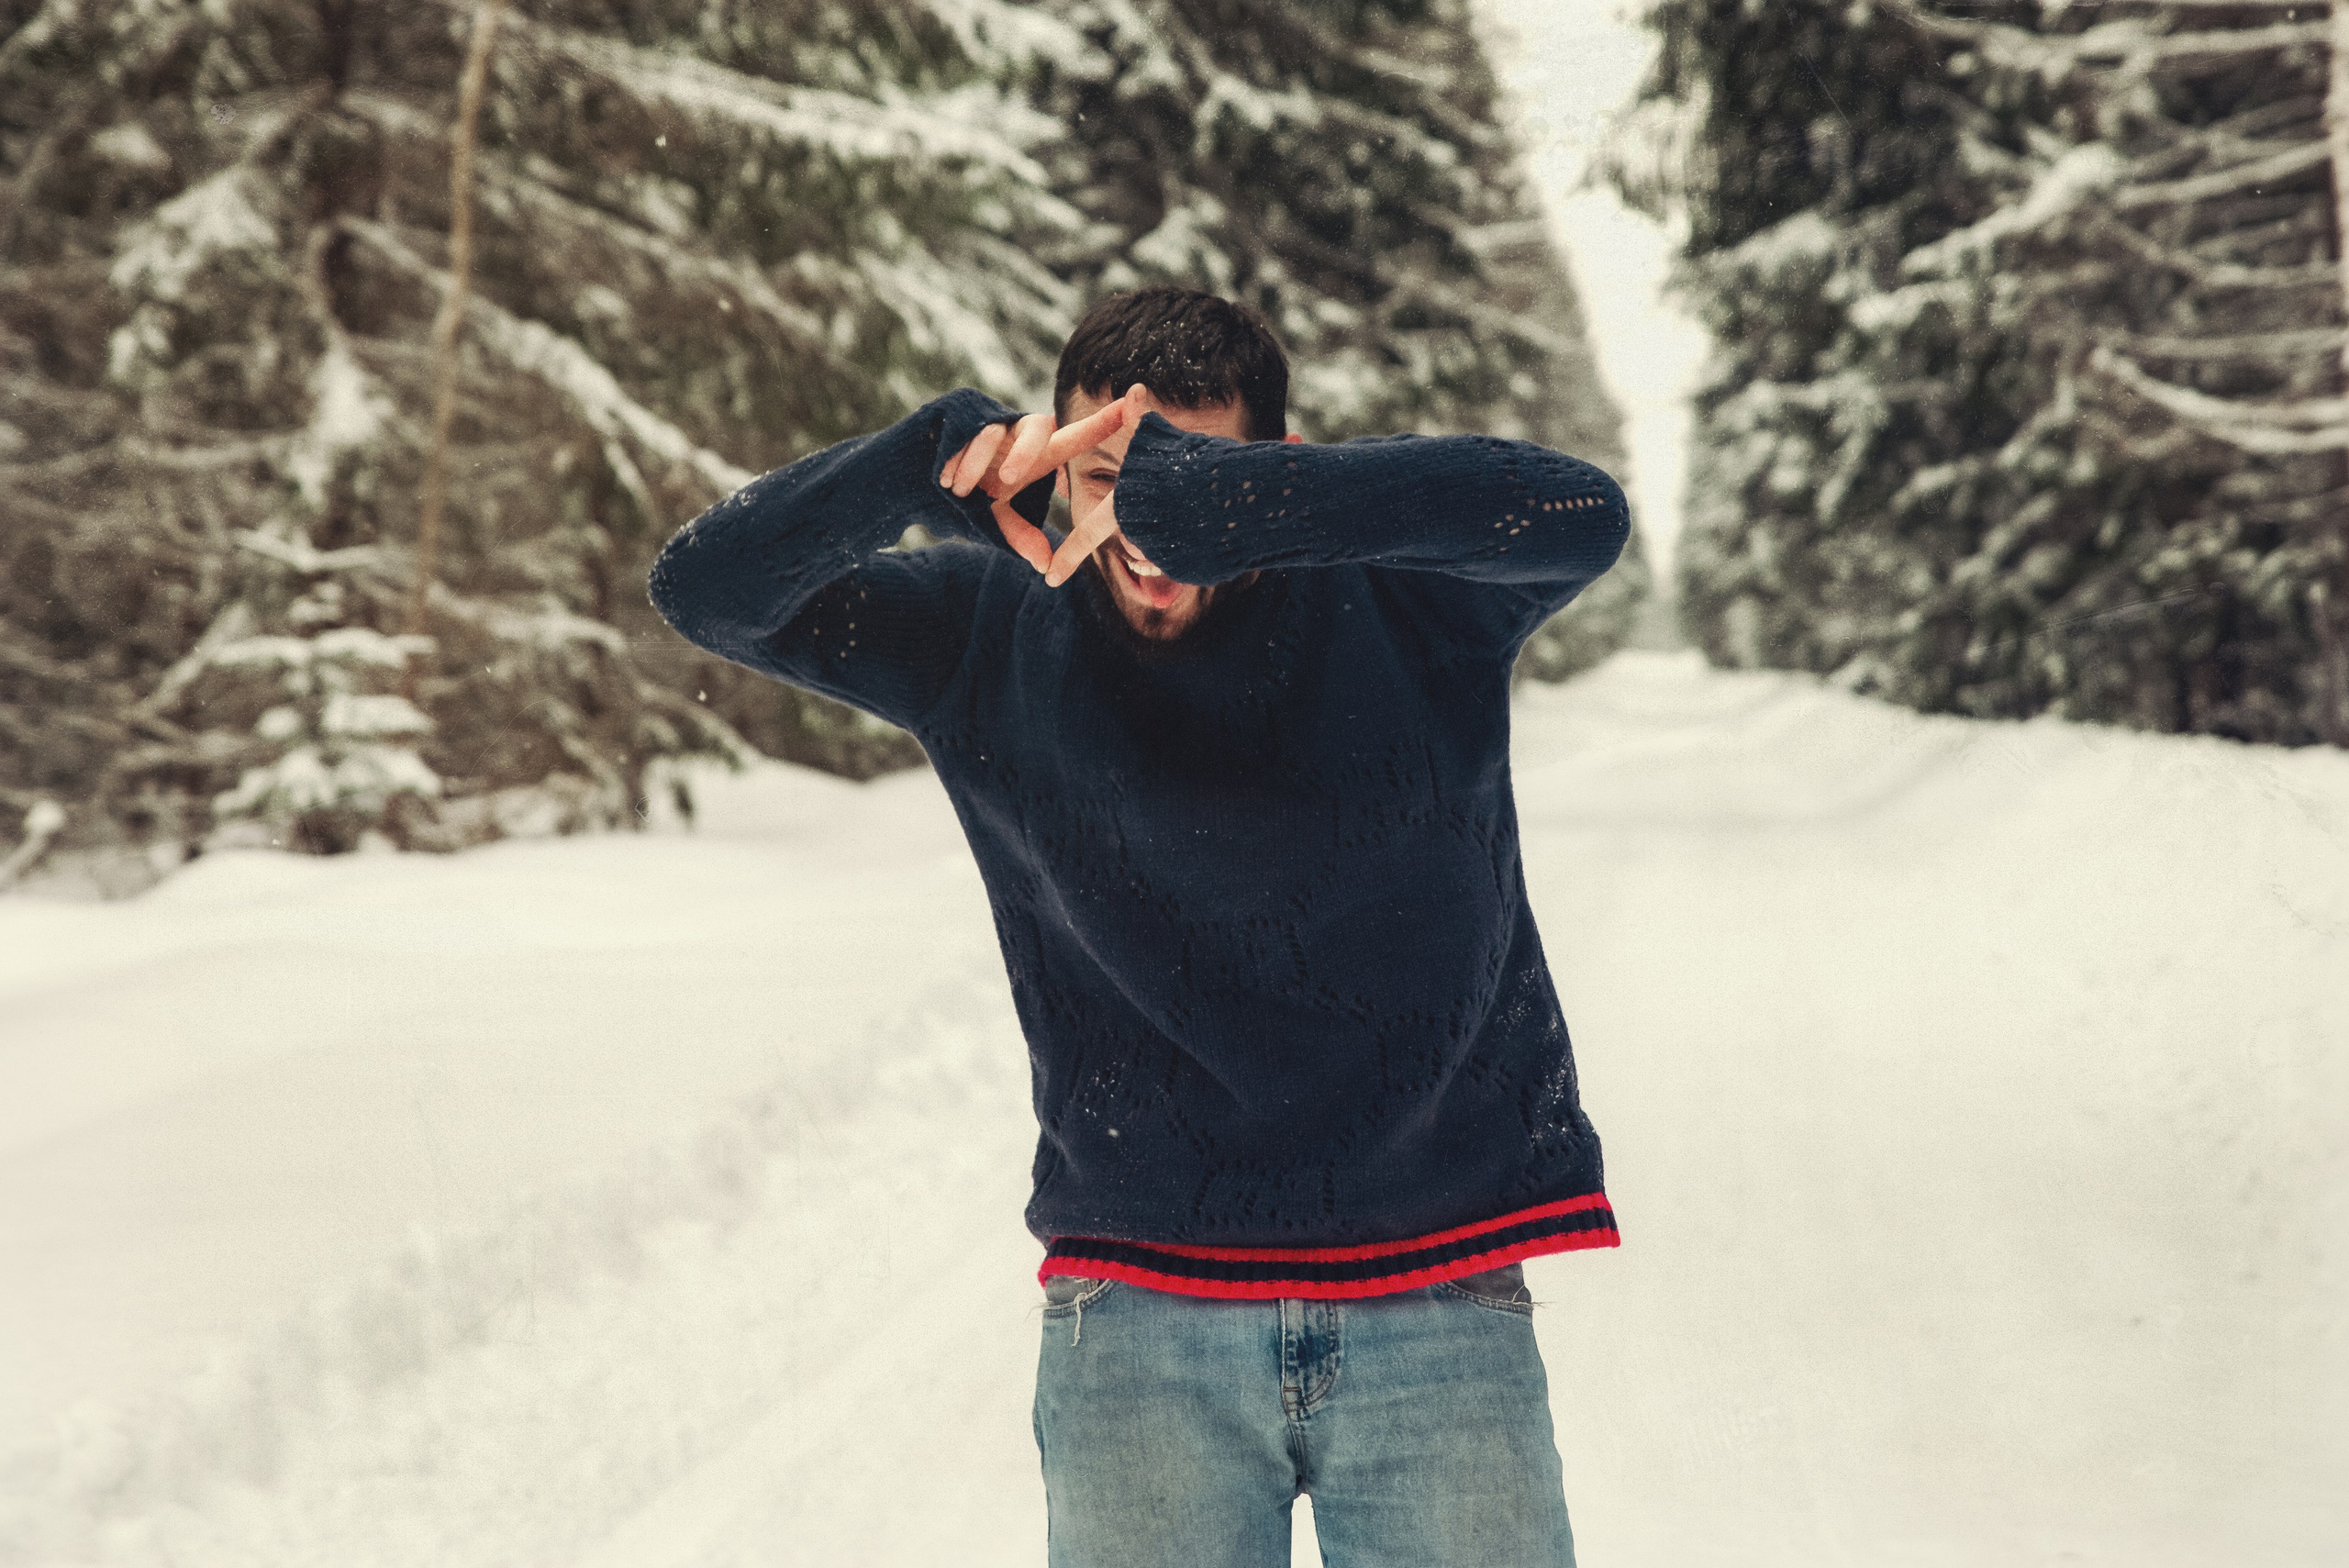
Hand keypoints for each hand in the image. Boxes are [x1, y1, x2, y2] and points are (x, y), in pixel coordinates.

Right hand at [939, 386, 1145, 577]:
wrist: (915, 480)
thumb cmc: (966, 499)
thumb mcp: (996, 519)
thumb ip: (1021, 536)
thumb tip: (1045, 566)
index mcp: (1037, 456)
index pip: (1075, 435)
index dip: (1103, 421)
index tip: (1133, 402)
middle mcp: (1018, 433)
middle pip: (1038, 428)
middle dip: (1024, 453)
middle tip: (1008, 480)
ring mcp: (990, 419)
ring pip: (992, 433)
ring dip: (975, 465)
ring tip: (959, 490)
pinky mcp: (960, 410)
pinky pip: (963, 431)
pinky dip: (955, 458)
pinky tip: (944, 478)